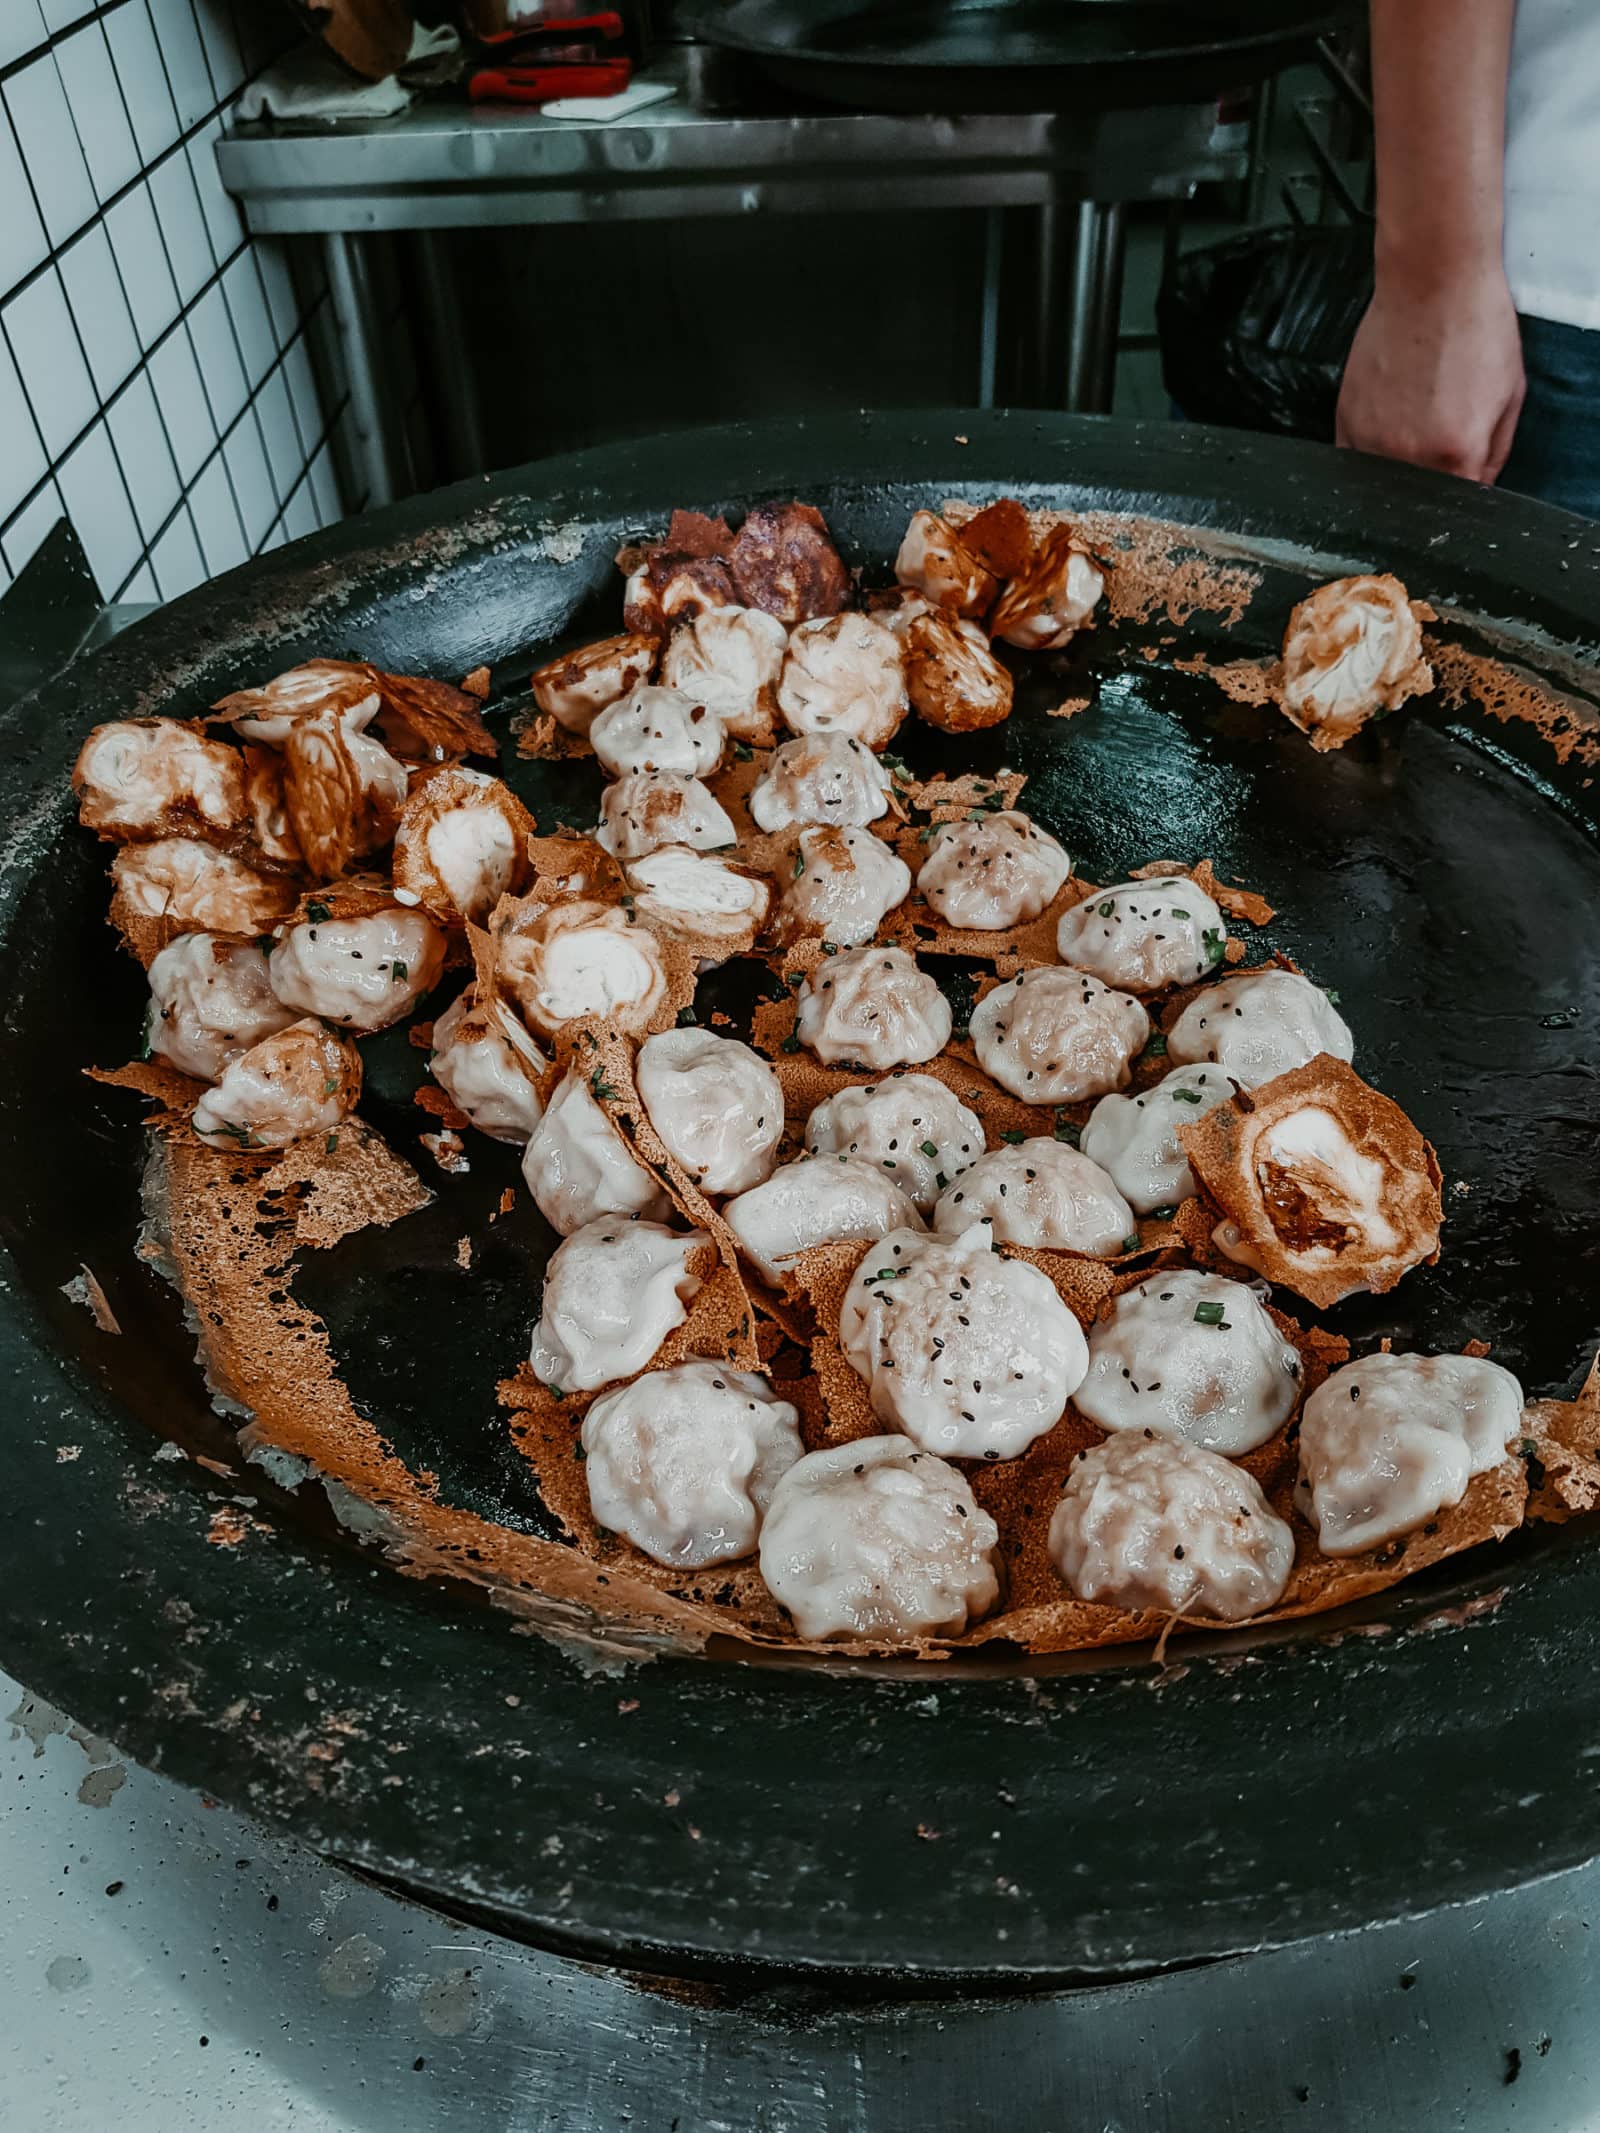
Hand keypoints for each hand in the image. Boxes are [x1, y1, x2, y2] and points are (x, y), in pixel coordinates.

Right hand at [1336, 263, 1525, 483]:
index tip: (1465, 477)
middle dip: (1436, 481)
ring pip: (1386, 486)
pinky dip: (1372, 458)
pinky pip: (1355, 464)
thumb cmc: (1473, 325)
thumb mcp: (1510, 394)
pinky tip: (1391, 426)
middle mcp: (1408, 457)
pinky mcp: (1345, 423)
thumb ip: (1495, 453)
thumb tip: (1478, 486)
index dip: (1466, 494)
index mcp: (1456, 454)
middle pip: (1421, 501)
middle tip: (1444, 439)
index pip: (1461, 505)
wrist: (1432, 281)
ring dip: (1403, 469)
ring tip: (1418, 424)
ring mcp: (1371, 443)